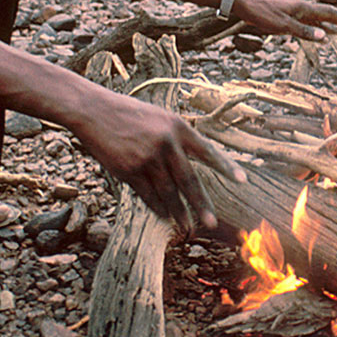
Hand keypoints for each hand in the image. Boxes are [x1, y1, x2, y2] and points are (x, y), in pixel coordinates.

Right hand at [69, 88, 239, 229]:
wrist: (94, 111)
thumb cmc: (129, 114)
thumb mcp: (159, 118)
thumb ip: (177, 139)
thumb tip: (191, 166)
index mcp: (177, 126)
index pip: (208, 150)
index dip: (226, 167)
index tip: (242, 181)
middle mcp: (166, 142)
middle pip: (189, 180)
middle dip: (201, 204)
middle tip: (210, 223)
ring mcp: (147, 157)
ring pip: (168, 192)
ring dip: (178, 211)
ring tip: (186, 226)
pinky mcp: (129, 170)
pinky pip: (148, 195)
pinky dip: (157, 207)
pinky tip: (164, 215)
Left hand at [230, 0, 336, 41]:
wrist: (246, 4)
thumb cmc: (263, 13)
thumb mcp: (284, 25)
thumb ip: (304, 32)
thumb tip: (325, 37)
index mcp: (303, 8)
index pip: (328, 12)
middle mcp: (302, 8)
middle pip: (325, 15)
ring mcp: (295, 11)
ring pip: (317, 20)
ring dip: (330, 26)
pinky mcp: (288, 16)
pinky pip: (307, 23)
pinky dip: (316, 29)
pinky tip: (319, 35)